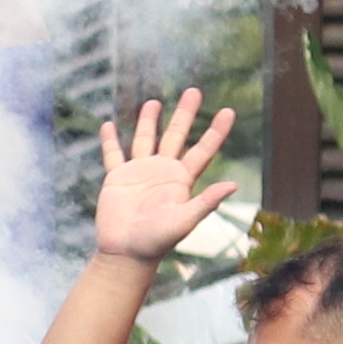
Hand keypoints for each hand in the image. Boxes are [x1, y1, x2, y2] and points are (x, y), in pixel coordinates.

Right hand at [91, 93, 245, 273]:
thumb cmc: (157, 241)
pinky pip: (113, 155)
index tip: (228, 111)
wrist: (126, 252)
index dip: (216, 131)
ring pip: (146, 139)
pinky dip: (110, 141)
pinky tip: (109, 126)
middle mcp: (162, 171)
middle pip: (176, 136)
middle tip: (193, 91)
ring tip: (154, 102)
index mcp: (181, 180)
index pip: (203, 149)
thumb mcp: (184, 221)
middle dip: (184, 114)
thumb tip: (233, 186)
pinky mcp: (117, 179)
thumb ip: (206, 202)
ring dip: (149, 121)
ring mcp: (139, 173)